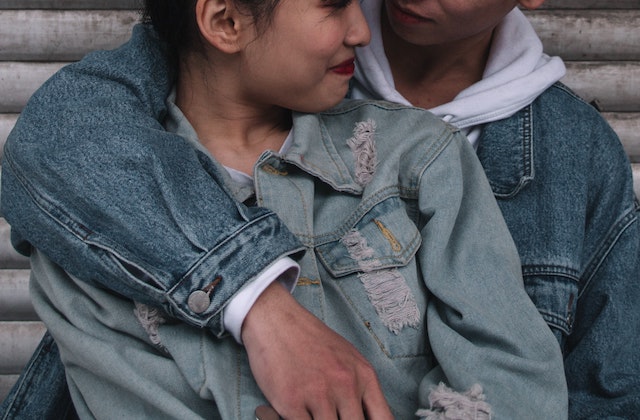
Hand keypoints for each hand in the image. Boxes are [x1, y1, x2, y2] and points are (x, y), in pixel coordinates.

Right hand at [242, 282, 392, 419]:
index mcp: (364, 376)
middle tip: (331, 417)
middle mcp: (346, 386)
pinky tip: (296, 413)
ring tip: (312, 413)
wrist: (276, 320)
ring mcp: (319, 395)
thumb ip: (361, 390)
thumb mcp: (349, 359)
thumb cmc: (311, 340)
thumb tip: (368, 417)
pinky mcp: (291, 402)